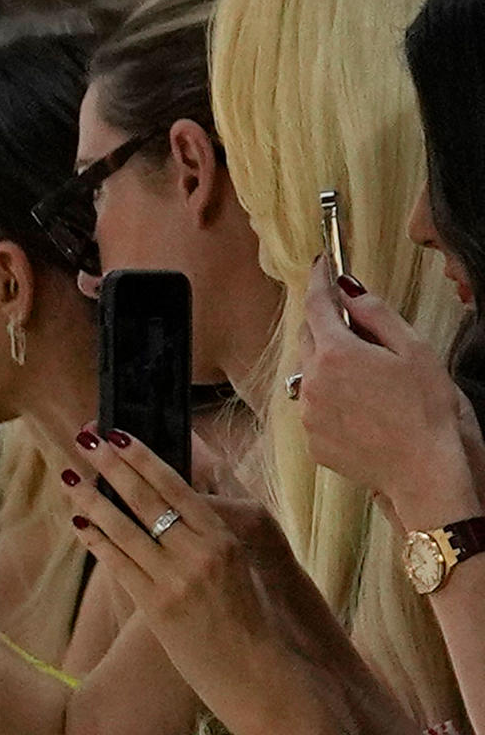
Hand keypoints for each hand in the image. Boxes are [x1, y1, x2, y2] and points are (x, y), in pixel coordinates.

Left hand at [62, 424, 327, 666]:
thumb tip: (177, 504)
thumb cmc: (251, 619)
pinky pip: (118, 564)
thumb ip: (210, 535)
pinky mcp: (157, 607)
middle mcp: (201, 554)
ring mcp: (177, 580)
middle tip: (84, 437)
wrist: (260, 673)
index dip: (144, 458)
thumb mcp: (240, 566)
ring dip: (92, 499)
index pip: (178, 486)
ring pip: (125, 529)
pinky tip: (78, 521)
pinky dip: (96, 539)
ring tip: (69, 475)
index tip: (119, 434)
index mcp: (226, 538)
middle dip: (112, 466)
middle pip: (147, 499)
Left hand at [289, 263, 484, 520]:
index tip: (321, 263)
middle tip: (356, 327)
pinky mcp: (312, 441)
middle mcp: (310, 382)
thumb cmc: (427, 408)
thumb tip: (350, 290)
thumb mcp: (414, 350)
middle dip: (327, 326)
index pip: (316, 305)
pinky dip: (332, 401)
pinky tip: (364, 411)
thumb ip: (377, 315)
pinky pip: (316, 409)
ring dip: (330, 368)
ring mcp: (307, 414)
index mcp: (335, 354)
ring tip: (369, 381)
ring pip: (310, 376)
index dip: (319, 280)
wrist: (424, 471)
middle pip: (308, 340)